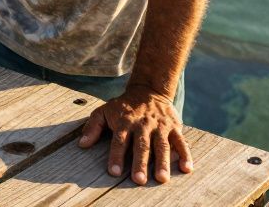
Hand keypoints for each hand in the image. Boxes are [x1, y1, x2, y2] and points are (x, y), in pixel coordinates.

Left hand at [77, 85, 191, 184]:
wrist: (148, 89)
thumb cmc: (123, 106)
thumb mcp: (104, 111)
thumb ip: (93, 127)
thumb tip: (81, 145)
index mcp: (125, 122)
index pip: (119, 141)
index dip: (116, 156)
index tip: (114, 172)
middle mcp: (143, 125)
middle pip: (141, 145)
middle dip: (140, 163)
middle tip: (139, 180)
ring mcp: (160, 126)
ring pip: (161, 145)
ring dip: (162, 162)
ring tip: (161, 178)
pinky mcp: (174, 127)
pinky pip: (181, 142)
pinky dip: (185, 155)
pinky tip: (186, 168)